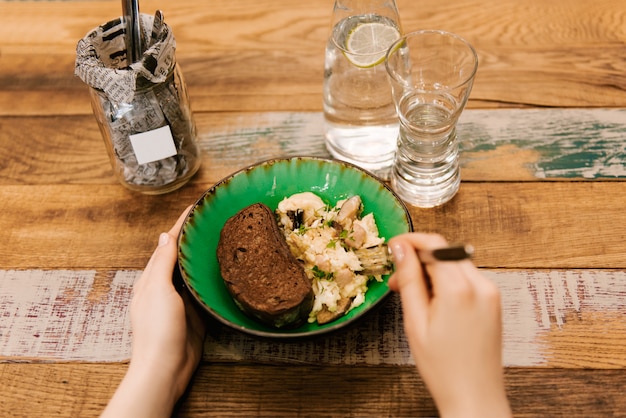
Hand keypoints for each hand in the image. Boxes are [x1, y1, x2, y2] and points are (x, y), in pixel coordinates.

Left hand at [102, 206, 205, 417]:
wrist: (166, 368)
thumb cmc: (157, 330)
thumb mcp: (157, 290)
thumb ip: (162, 263)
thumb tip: (164, 236)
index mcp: (153, 278)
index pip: (168, 243)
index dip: (182, 224)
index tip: (196, 207)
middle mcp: (167, 286)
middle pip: (183, 255)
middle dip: (196, 236)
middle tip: (215, 219)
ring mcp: (183, 301)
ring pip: (196, 271)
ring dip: (206, 256)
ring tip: (224, 238)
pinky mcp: (197, 314)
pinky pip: (206, 290)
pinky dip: (214, 278)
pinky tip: (226, 271)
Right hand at [388, 233, 510, 417]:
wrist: (475, 396)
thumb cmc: (443, 367)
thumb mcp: (415, 322)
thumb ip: (409, 280)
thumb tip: (400, 250)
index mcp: (459, 289)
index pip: (435, 244)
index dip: (410, 241)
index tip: (393, 247)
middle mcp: (481, 285)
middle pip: (446, 251)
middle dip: (419, 257)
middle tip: (397, 280)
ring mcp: (491, 293)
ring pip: (456, 262)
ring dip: (433, 269)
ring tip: (415, 296)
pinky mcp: (493, 301)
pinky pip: (467, 277)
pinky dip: (448, 280)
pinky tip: (434, 302)